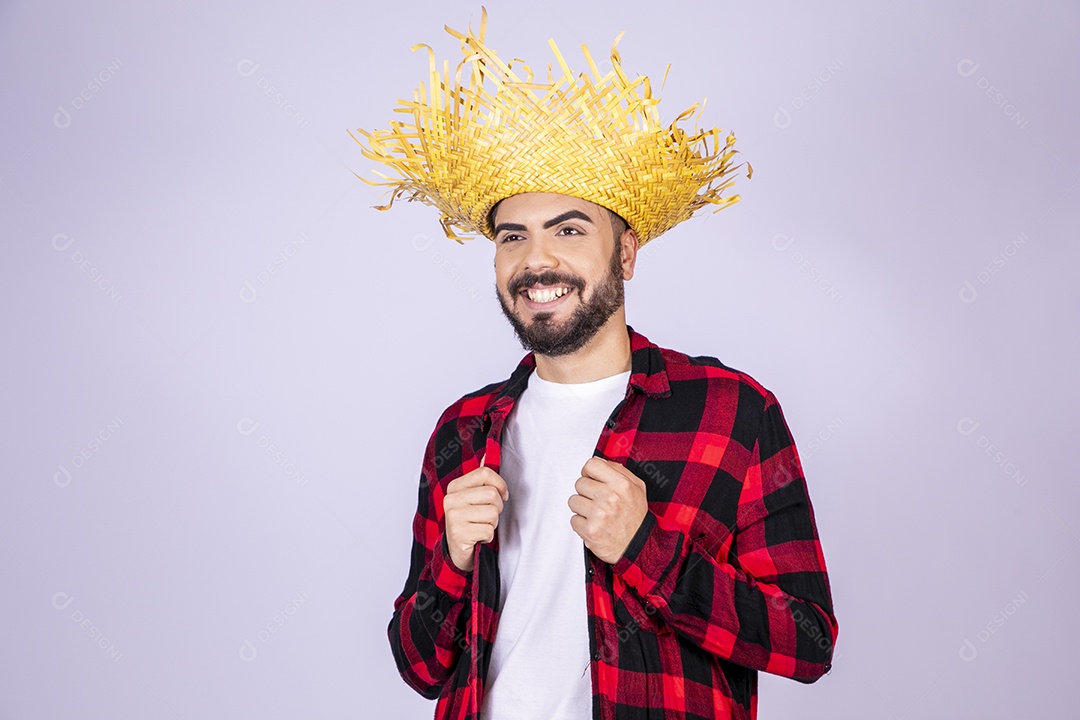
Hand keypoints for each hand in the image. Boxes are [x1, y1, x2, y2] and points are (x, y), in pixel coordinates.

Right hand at [442, 453, 508, 572]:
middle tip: (488, 515)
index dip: (500, 485)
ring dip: (493, 523)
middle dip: (498, 507)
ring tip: (481, 525)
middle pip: (492, 494)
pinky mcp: (459, 534)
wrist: (457, 549)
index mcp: (455, 487)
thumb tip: (488, 454)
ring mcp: (453, 517)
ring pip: (492, 513)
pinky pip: (488, 530)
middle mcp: (451, 500)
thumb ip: (481, 477)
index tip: (502, 495)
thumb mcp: (474, 497)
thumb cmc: (470, 520)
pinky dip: (488, 536)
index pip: (485, 473)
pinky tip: (478, 537)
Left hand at [568, 456, 648, 563]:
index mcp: (621, 484)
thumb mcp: (637, 488)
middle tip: (597, 502)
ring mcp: (599, 515)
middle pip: (579, 483)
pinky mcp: (590, 531)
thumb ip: (619, 470)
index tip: (591, 479)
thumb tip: (599, 461)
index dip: (588, 472)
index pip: (591, 465)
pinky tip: (594, 525)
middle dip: (586, 492)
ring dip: (582, 508)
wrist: (638, 546)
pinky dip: (581, 524)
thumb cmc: (636, 518)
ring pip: (573, 501)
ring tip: (596, 514)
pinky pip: (573, 520)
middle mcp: (610, 498)